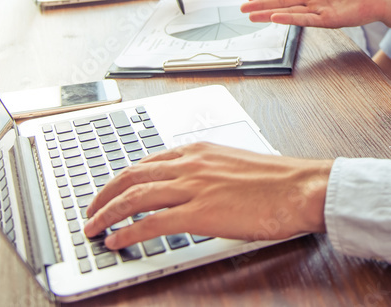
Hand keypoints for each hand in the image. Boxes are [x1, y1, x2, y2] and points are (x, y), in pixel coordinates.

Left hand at [83, 142, 332, 248]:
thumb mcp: (235, 166)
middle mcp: (191, 164)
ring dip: (107, 213)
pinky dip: (128, 232)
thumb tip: (196, 192)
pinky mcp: (199, 213)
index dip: (122, 179)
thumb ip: (209, 174)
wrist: (299, 188)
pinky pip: (150, 223)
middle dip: (104, 194)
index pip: (148, 161)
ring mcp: (193, 187)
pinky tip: (117, 240)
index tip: (110, 191)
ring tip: (92, 228)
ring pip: (134, 197)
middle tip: (91, 210)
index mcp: (199, 150)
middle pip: (131, 175)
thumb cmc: (277, 181)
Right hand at [240, 0, 390, 37]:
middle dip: (262, 4)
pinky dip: (291, 19)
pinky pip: (306, 20)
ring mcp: (320, 9)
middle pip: (282, 1)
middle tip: (242, 10)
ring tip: (252, 17)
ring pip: (289, 12)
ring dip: (270, 13)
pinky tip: (276, 18)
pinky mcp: (330, 18)